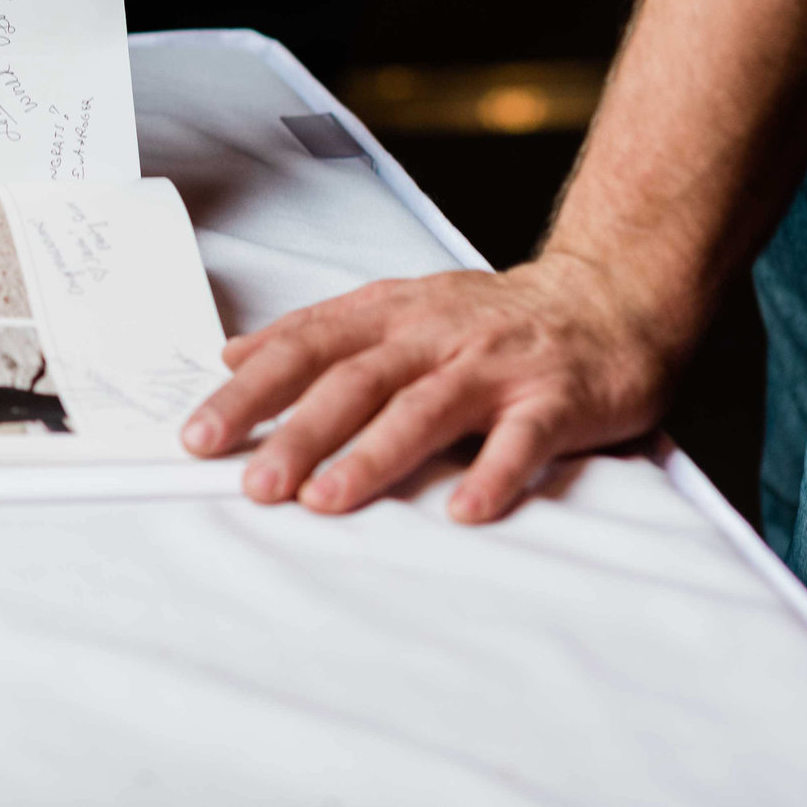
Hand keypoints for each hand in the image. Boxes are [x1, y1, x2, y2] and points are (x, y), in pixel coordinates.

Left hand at [182, 250, 688, 522]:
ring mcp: (495, 366)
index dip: (250, 392)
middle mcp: (434, 335)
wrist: (606, 298)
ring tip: (325, 500)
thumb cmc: (487, 318)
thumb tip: (234, 356)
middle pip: (353, 381)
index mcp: (389, 314)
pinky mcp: (556, 399)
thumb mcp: (394, 307)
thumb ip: (318, 333)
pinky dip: (492, 472)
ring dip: (373, 456)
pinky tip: (463, 508)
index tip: (199, 435)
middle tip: (254, 482)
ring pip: (425, 409)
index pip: (304, 348)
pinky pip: (522, 439)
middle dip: (297, 432)